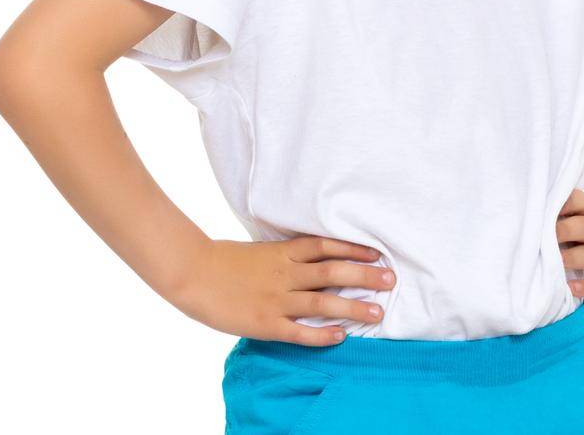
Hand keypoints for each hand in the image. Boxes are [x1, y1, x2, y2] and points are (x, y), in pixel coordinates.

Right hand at [167, 236, 395, 345]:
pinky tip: (341, 336)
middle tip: (391, 280)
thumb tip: (318, 257)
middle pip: (333, 272)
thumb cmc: (227, 261)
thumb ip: (289, 255)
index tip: (378, 254)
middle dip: (365, 276)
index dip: (355, 249)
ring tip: (378, 312)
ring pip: (322, 301)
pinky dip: (321, 334)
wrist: (192, 273)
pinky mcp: (265, 323)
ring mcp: (276, 299)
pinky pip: (299, 331)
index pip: (327, 246)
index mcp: (284, 252)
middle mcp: (286, 273)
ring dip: (353, 307)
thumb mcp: (263, 250)